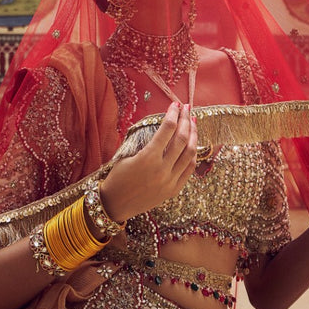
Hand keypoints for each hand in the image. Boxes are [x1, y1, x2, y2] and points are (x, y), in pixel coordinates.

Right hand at [99, 101, 197, 222]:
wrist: (115, 204)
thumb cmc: (117, 177)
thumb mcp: (127, 155)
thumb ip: (147, 142)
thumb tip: (164, 127)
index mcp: (148, 158)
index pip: (167, 129)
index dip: (173, 114)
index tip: (176, 105)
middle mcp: (162, 169)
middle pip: (182, 138)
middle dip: (186, 120)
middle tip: (187, 109)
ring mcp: (170, 181)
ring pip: (190, 153)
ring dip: (193, 135)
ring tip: (192, 123)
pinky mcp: (173, 190)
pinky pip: (189, 169)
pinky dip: (193, 154)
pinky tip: (192, 144)